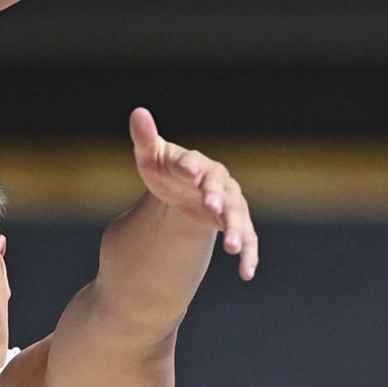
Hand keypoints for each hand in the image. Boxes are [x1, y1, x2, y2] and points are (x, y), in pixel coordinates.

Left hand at [130, 108, 258, 279]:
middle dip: (218, 198)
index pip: (196, 164)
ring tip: (233, 248)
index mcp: (199, 164)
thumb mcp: (151, 156)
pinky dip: (249, 255)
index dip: (192, 168)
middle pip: (223, 190)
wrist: (182, 191)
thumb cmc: (165, 171)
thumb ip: (145, 138)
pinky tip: (247, 273)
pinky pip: (247, 240)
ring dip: (237, 231)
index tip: (189, 173)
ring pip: (238, 217)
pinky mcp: (236, 225)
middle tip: (212, 207)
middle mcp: (220, 183)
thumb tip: (138, 113)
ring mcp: (231, 205)